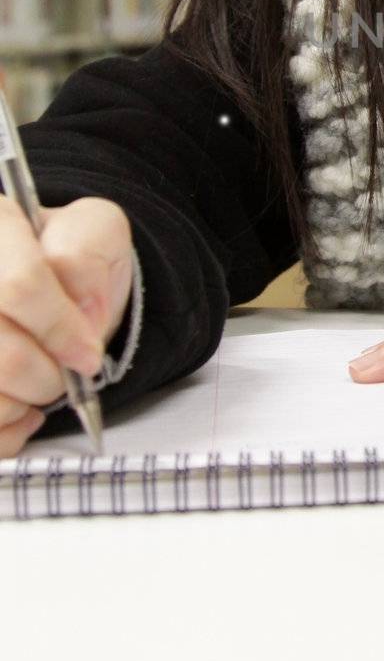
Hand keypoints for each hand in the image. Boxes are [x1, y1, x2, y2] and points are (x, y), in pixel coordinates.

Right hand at [0, 196, 133, 455]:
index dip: (61, 329)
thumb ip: (88, 256)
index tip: (89, 354)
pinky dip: (7, 428)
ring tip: (38, 380)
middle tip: (67, 372)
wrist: (49, 285)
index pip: (19, 287)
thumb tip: (82, 311)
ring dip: (23, 402)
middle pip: (2, 355)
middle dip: (47, 375)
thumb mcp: (96, 231)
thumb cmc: (66, 257)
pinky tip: (18, 406)